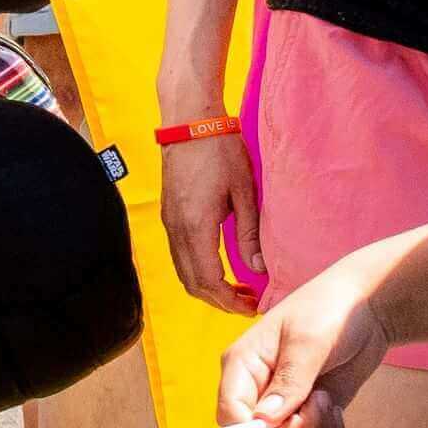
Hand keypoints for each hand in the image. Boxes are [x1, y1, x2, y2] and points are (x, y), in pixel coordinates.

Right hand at [158, 130, 265, 312]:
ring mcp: (168, 222)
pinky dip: (198, 270)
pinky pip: (179, 255)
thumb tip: (259, 270)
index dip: (230, 301)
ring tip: (237, 287)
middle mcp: (176, 229)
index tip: (252, 305)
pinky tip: (219, 264)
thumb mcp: (244, 193)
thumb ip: (250, 235)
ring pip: (183, 271)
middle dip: (219, 300)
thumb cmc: (221, 151)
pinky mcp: (168, 214)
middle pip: (192, 283)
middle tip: (248, 301)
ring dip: (207, 286)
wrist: (190, 121)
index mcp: (196, 226)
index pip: (209, 281)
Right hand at [217, 269, 394, 427]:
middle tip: (322, 404)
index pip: (230, 415)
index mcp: (243, 366)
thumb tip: (265, 420)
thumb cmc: (329, 310)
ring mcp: (284, 408)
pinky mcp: (309, 419)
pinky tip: (337, 415)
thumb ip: (289, 382)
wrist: (365, 309)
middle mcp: (257, 391)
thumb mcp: (307, 342)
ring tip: (331, 405)